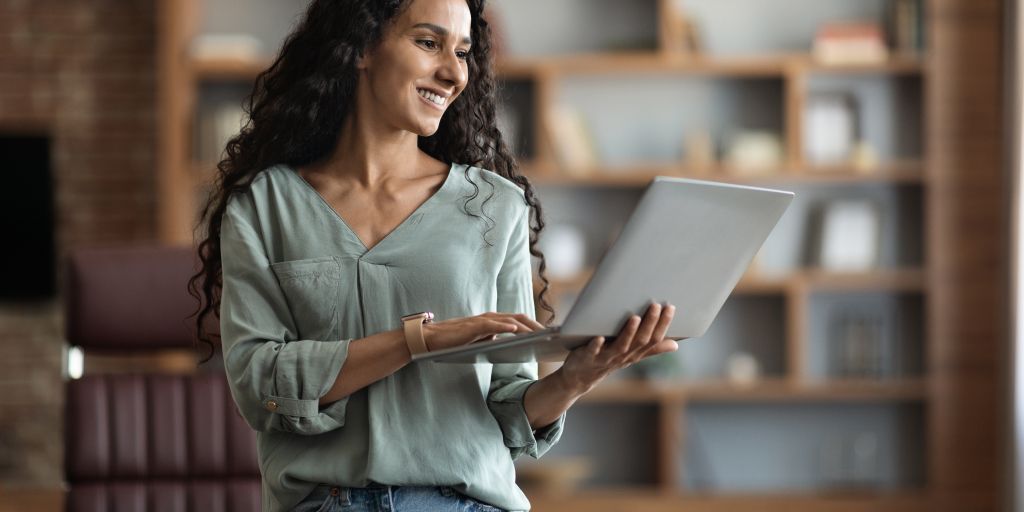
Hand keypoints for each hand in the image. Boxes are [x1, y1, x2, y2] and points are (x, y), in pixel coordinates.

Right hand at [422, 312, 545, 351]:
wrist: (432, 339)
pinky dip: (505, 326)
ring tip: (541, 335)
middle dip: (537, 327)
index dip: (535, 326)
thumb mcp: (480, 341)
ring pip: (510, 320)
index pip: (519, 321)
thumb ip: (494, 339)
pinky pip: (492, 325)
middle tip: (552, 336)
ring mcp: (482, 321)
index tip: (549, 335)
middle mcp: (491, 318)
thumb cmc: (455, 341)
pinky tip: (516, 330)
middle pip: (520, 318)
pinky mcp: (473, 327)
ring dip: (527, 327)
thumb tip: (510, 344)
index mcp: (494, 321)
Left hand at [559, 302, 681, 394]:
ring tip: (634, 317)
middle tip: (655, 305)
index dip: (663, 325)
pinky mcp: (588, 357)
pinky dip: (596, 345)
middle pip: (640, 341)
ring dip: (628, 333)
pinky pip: (593, 352)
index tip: (670, 307)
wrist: (581, 377)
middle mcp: (623, 356)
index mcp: (635, 354)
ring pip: (621, 346)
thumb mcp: (632, 355)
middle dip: (649, 323)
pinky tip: (599, 337)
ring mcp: (606, 358)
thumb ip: (652, 349)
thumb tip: (675, 345)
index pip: (654, 339)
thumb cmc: (608, 360)